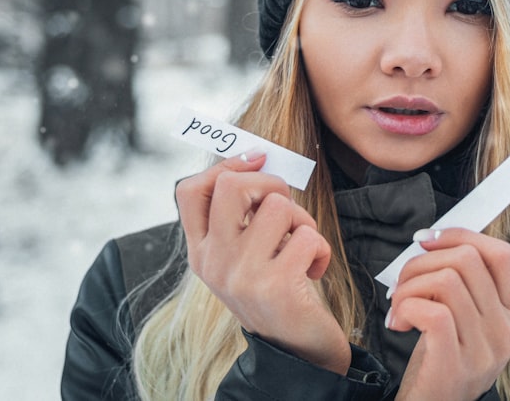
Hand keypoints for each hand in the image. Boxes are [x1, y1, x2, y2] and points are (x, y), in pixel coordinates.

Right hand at [175, 153, 350, 374]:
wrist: (295, 351)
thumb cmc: (276, 290)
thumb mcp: (244, 256)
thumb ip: (240, 216)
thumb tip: (257, 157)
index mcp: (201, 252)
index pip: (189, 190)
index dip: (226, 165)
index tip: (257, 162)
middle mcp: (213, 262)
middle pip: (231, 185)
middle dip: (271, 184)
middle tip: (285, 210)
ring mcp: (241, 274)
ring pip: (278, 207)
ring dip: (303, 222)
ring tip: (301, 248)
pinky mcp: (275, 285)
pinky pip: (307, 236)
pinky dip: (320, 249)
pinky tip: (313, 271)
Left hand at [388, 228, 509, 400]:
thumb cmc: (439, 361)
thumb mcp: (463, 320)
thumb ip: (463, 284)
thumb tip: (437, 239)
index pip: (502, 254)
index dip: (461, 236)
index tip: (427, 240)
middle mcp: (505, 330)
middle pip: (468, 260)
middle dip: (423, 261)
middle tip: (403, 283)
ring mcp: (484, 350)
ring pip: (447, 281)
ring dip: (409, 286)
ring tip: (398, 307)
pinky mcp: (456, 365)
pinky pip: (433, 313)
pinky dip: (407, 308)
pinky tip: (399, 323)